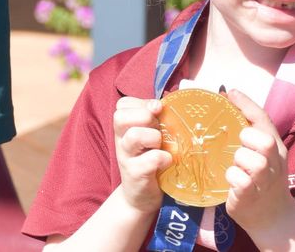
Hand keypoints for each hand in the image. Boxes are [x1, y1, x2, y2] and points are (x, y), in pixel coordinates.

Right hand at [113, 96, 172, 213]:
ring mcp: (126, 157)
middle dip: (145, 117)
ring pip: (133, 136)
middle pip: (121, 116)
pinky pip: (149, 160)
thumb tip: (173, 97)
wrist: (142, 197)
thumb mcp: (150, 136)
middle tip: (157, 129)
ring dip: (153, 137)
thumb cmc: (150, 161)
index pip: (122, 104)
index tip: (157, 110)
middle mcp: (121, 140)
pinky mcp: (135, 174)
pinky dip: (162, 158)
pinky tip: (167, 162)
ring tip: (161, 145)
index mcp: (124, 127)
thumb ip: (156, 119)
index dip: (142, 103)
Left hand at [223, 89, 294, 231]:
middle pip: (265, 141)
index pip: (265, 120)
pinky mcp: (250, 196)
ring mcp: (264, 181)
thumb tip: (226, 96)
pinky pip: (240, 181)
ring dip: (239, 160)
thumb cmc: (261, 179)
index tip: (230, 93)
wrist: (272, 217)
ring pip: (252, 161)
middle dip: (248, 138)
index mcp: (277, 147)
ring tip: (235, 166)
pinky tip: (231, 182)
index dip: (247, 104)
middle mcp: (274, 163)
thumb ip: (248, 129)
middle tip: (240, 144)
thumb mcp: (262, 153)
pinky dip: (232, 177)